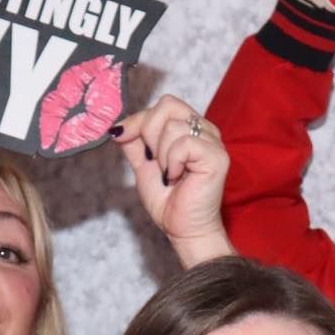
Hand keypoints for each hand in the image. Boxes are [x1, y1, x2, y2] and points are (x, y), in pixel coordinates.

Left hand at [112, 95, 233, 268]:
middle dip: (150, 135)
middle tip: (158, 164)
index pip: (163, 105)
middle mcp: (204, 129)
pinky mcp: (216, 156)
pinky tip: (178, 177)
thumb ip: (134, 141)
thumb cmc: (169, 201)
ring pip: (172, 126)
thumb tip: (118, 125)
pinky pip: (183, 144)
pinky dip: (172, 162)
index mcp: (190, 127)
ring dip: (162, 156)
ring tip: (170, 175)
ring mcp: (212, 141)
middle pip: (167, 106)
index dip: (139, 120)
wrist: (182, 229)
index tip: (123, 137)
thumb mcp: (143, 165)